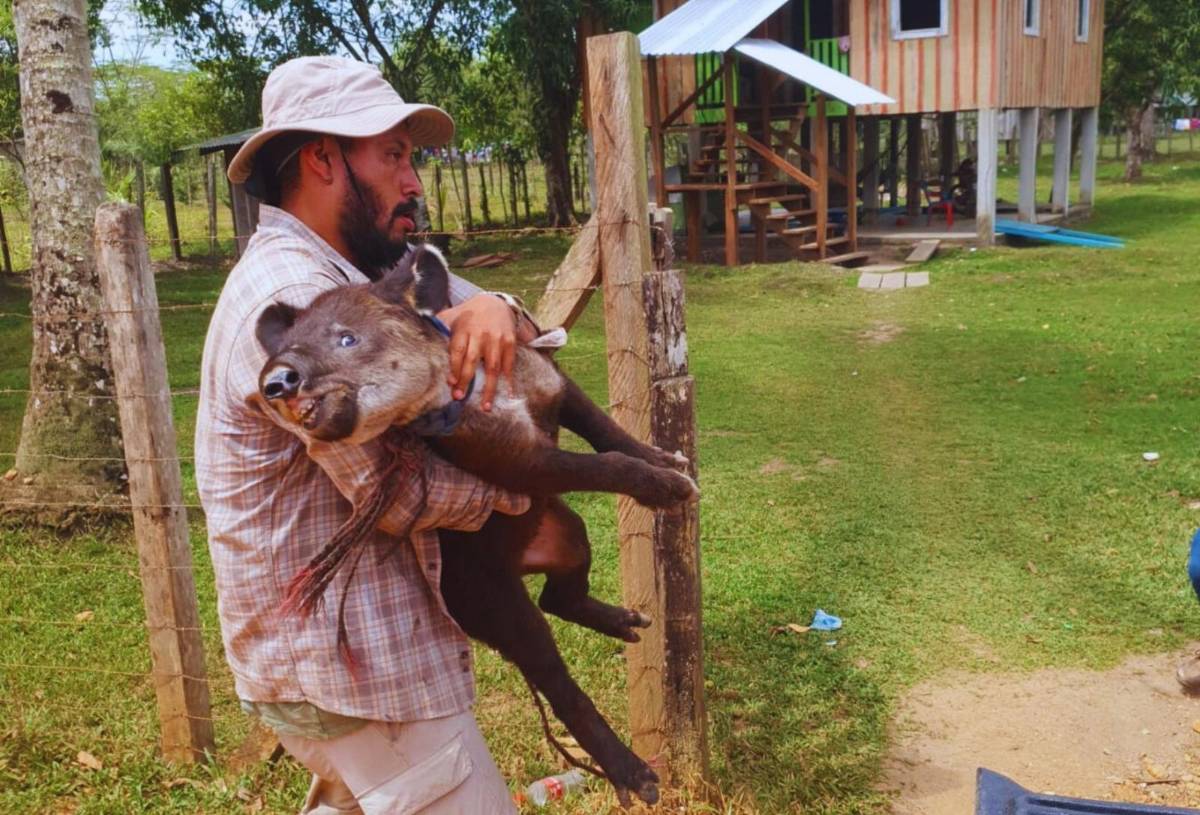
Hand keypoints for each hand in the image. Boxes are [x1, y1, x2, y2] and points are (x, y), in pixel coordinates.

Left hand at [437, 294, 516, 411]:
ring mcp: (497, 339)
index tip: (450, 383)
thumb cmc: (470, 314)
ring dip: (489, 388)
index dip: (454, 367)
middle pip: (472, 360)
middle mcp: (481, 334)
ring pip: (492, 367)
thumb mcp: (453, 314)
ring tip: (485, 406)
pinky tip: (507, 395)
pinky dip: (508, 381)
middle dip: (465, 380)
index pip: (457, 350)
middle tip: (459, 397)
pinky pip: (509, 365)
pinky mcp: (510, 343)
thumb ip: (438, 324)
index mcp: (464, 328)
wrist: (498, 302)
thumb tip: (417, 330)